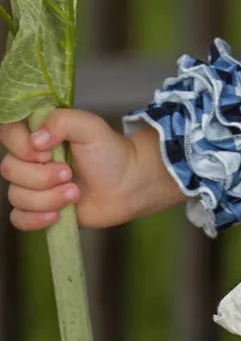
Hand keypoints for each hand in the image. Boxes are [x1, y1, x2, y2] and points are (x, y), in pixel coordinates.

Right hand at [0, 110, 182, 230]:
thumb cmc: (110, 153)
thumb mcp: (91, 127)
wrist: (128, 185)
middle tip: (70, 174)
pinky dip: (36, 219)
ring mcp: (32, 185)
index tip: (47, 152)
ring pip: (16, 196)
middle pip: (9, 169)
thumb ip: (63, 121)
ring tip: (75, 193)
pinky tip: (58, 215)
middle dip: (42, 177)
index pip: (7, 133)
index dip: (21, 146)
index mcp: (39, 134)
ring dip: (47, 198)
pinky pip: (18, 218)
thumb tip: (35, 140)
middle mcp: (30, 159)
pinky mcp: (38, 209)